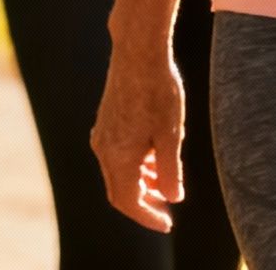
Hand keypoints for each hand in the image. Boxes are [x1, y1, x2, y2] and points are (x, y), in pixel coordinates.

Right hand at [91, 42, 185, 230]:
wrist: (138, 52)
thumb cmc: (158, 91)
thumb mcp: (170, 135)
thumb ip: (170, 170)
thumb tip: (173, 198)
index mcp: (117, 156)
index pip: (128, 201)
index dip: (148, 217)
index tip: (168, 224)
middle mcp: (103, 148)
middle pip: (118, 191)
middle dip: (142, 204)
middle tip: (166, 210)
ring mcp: (101, 134)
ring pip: (116, 173)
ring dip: (139, 183)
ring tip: (164, 182)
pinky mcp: (104, 121)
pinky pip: (114, 156)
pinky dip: (133, 165)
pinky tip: (153, 157)